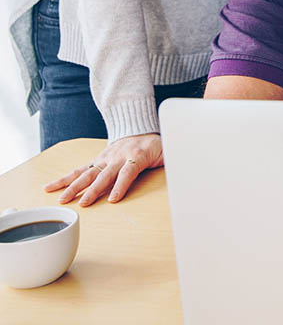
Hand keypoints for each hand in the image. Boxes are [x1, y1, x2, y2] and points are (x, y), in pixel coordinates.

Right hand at [44, 133, 163, 206]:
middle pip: (104, 174)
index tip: (113, 199)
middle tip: (83, 204)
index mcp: (137, 155)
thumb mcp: (168, 151)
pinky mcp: (97, 159)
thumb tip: (185, 170)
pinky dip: (65, 178)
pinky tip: (50, 188)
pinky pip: (79, 169)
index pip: (128, 171)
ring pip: (88, 173)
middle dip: (93, 190)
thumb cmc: (155, 144)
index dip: (121, 185)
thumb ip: (172, 160)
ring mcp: (105, 158)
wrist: (140, 126)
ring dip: (74, 187)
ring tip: (63, 200)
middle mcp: (118, 156)